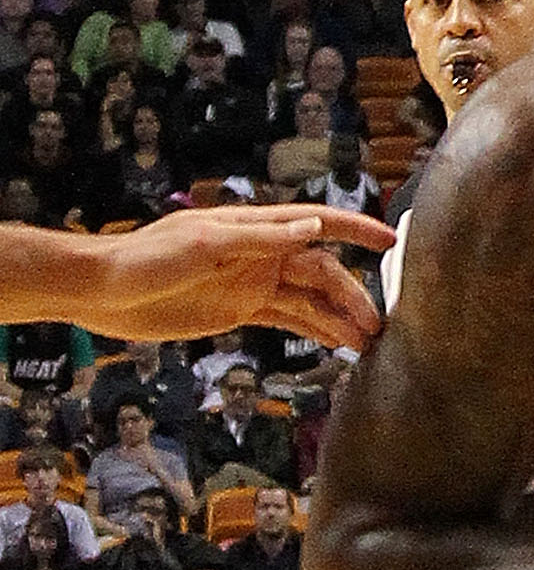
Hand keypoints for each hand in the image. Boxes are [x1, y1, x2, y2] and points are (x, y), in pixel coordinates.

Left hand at [58, 205, 394, 347]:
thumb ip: (260, 238)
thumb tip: (313, 228)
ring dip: (339, 318)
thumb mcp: (204, 244)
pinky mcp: (242, 309)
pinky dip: (315, 331)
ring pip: (310, 299)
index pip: (316, 224)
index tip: (393, 240)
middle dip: (353, 295)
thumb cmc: (146, 259)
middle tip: (379, 326)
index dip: (356, 230)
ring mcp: (253, 282)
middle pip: (321, 270)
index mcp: (253, 227)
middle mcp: (260, 253)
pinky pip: (289, 318)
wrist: (105, 292)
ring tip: (368, 345)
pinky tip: (338, 345)